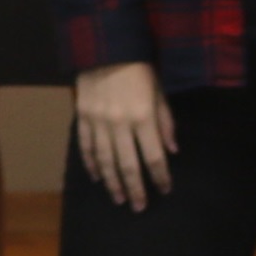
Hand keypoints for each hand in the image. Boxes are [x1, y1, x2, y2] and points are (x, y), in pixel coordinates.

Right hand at [73, 61, 176, 210]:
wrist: (105, 48)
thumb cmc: (139, 69)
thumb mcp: (160, 93)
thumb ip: (165, 122)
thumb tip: (172, 151)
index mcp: (143, 117)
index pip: (153, 157)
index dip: (160, 177)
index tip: (165, 190)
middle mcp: (119, 124)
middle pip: (128, 165)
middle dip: (135, 188)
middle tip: (139, 207)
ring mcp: (98, 122)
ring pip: (105, 160)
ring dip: (112, 182)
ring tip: (118, 199)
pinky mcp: (83, 117)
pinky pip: (86, 146)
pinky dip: (91, 163)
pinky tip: (96, 177)